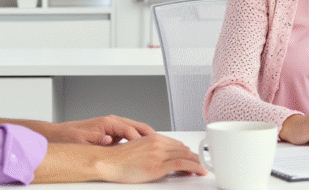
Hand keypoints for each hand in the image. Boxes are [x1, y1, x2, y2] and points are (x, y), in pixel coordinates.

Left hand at [44, 115, 154, 144]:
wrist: (62, 134)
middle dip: (150, 136)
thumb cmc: (71, 136)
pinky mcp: (114, 132)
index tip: (147, 147)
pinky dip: (140, 140)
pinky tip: (145, 149)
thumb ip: (97, 139)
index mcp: (108, 122)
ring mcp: (115, 126)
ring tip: (158, 147)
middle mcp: (113, 122)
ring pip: (137, 130)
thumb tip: (108, 140)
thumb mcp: (83, 139)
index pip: (129, 129)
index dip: (139, 139)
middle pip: (138, 126)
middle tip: (161, 145)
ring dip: (147, 138)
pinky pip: (132, 135)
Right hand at [93, 133, 207, 182]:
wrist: (106, 162)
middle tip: (200, 165)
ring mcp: (159, 154)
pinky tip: (200, 170)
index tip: (192, 158)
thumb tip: (160, 156)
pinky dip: (195, 167)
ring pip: (186, 155)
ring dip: (197, 163)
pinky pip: (183, 164)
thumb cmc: (118, 159)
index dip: (187, 152)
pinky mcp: (158, 165)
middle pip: (184, 149)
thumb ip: (151, 149)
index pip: (177, 144)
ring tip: (202, 169)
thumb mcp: (137, 149)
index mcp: (153, 138)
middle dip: (194, 158)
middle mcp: (158, 143)